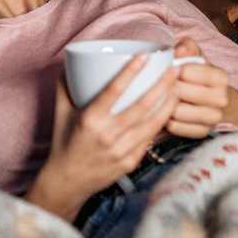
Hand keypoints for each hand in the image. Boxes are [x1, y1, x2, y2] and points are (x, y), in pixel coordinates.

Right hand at [30, 55, 177, 220]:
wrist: (67, 180)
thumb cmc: (64, 143)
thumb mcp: (61, 113)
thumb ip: (65, 87)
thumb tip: (70, 63)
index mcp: (89, 120)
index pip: (114, 91)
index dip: (131, 72)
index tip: (144, 56)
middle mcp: (107, 135)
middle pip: (142, 106)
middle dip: (161, 86)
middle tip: (173, 70)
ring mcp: (121, 150)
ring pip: (152, 123)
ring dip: (168, 104)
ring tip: (177, 88)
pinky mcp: (131, 162)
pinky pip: (150, 139)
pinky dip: (162, 124)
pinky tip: (170, 112)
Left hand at [167, 38, 229, 137]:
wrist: (217, 102)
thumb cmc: (200, 76)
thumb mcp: (196, 58)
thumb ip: (187, 48)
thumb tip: (179, 49)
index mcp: (219, 77)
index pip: (186, 71)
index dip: (172, 70)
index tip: (168, 69)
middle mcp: (221, 99)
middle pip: (179, 92)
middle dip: (165, 87)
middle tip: (159, 84)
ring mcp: (213, 118)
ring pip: (176, 111)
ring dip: (164, 104)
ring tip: (161, 98)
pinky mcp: (202, 132)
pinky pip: (175, 127)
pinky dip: (166, 119)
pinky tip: (165, 111)